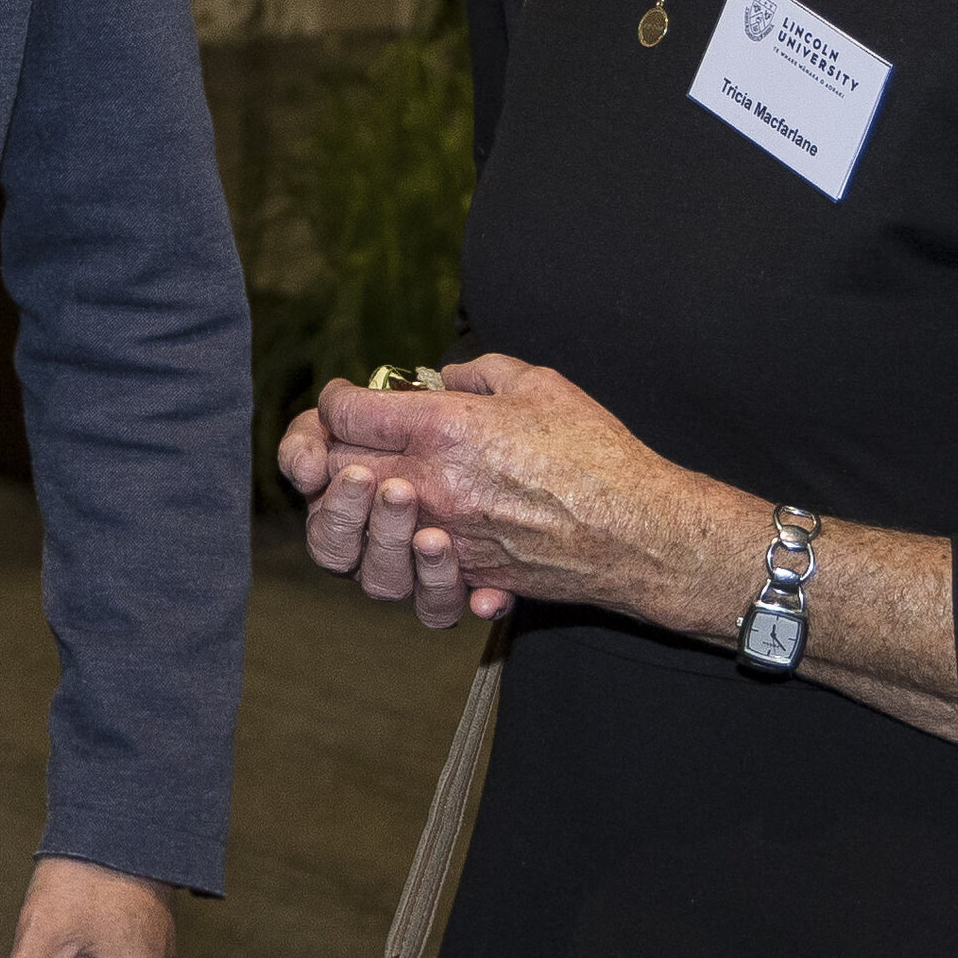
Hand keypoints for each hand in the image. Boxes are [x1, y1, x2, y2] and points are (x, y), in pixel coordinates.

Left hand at [308, 354, 763, 636]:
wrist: (642, 532)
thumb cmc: (597, 455)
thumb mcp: (537, 385)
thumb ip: (477, 373)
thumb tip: (444, 376)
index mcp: (443, 428)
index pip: (346, 412)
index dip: (335, 400)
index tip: (346, 398)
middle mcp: (433, 485)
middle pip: (332, 472)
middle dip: (314, 453)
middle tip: (328, 444)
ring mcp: (444, 539)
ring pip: (349, 543)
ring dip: (341, 516)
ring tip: (360, 494)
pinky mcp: (464, 578)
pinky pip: (405, 585)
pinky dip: (396, 566)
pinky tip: (414, 543)